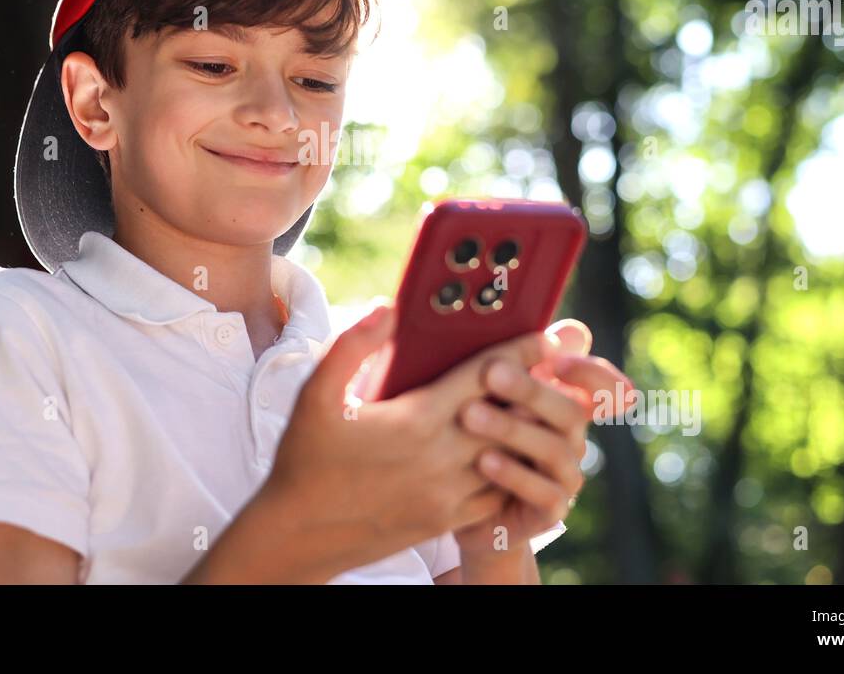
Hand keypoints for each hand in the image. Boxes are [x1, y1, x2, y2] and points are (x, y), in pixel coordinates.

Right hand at [265, 304, 557, 578]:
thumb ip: (351, 347)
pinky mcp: (446, 521)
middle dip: (530, 390)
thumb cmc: (304, 460)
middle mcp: (441, 458)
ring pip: (509, 457)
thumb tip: (386, 309)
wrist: (299, 534)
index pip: (485, 377)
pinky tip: (504, 455)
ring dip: (522, 432)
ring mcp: (447, 494)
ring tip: (531, 409)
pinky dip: (507, 471)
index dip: (519, 352)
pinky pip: (496, 493)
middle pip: (509, 415)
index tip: (541, 337)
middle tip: (545, 369)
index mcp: (416, 420)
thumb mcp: (314, 396)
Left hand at [451, 319, 633, 560]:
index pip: (599, 383)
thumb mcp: (483, 395)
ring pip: (555, 449)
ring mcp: (565, 476)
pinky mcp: (550, 511)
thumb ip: (507, 358)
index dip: (588, 370)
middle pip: (571, 411)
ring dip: (512, 429)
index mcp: (562, 403)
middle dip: (530, 390)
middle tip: (490, 372)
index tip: (555, 358)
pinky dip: (514, 473)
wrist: (461, 504)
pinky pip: (543, 492)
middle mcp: (572, 438)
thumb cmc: (471, 437)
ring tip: (469, 415)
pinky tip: (483, 460)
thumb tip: (551, 328)